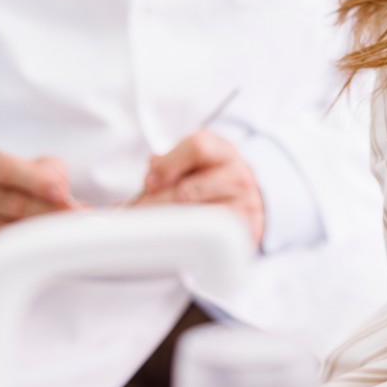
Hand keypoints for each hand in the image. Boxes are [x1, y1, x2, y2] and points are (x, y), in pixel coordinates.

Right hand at [0, 151, 82, 250]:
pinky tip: (46, 249)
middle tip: (77, 217)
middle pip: (14, 203)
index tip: (60, 192)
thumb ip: (54, 175)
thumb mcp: (43, 169)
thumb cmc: (29, 185)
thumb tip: (68, 201)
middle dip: (50, 210)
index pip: (6, 169)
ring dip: (43, 233)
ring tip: (66, 232)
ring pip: (11, 230)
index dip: (36, 181)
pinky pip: (4, 253)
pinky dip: (30, 252)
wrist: (12, 210)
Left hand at [130, 130, 265, 249]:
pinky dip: (186, 238)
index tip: (149, 182)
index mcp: (221, 150)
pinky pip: (209, 237)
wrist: (251, 198)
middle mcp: (236, 174)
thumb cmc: (213, 178)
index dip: (168, 164)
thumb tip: (145, 180)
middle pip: (187, 190)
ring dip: (168, 224)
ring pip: (195, 217)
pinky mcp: (245, 230)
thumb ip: (168, 165)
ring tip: (152, 227)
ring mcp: (244, 203)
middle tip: (135, 214)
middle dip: (155, 204)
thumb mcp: (194, 161)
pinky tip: (175, 238)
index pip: (197, 147)